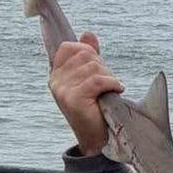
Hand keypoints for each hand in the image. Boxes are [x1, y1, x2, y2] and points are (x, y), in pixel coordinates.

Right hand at [48, 31, 123, 155]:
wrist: (98, 138)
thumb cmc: (97, 107)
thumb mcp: (92, 79)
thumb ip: (89, 57)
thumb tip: (87, 34)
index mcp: (56, 74)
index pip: (69, 47)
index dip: (88, 52)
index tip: (98, 68)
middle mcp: (55, 81)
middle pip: (85, 55)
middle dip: (103, 67)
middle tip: (108, 84)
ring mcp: (62, 90)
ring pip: (93, 67)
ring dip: (109, 77)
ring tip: (110, 90)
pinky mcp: (73, 99)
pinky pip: (97, 81)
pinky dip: (112, 84)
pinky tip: (116, 91)